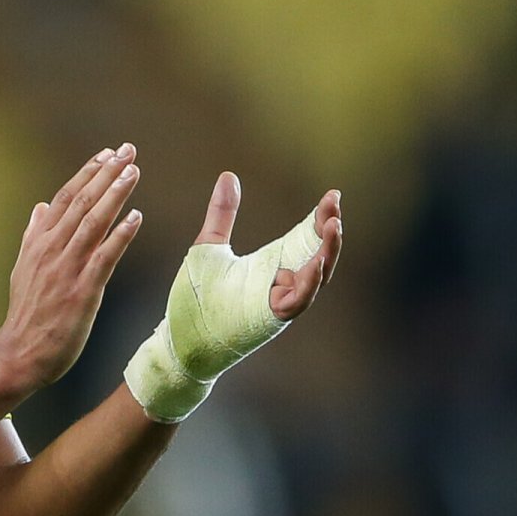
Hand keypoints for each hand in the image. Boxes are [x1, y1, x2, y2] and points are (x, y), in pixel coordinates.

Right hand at [0, 143, 143, 387]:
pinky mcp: (82, 290)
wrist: (21, 353)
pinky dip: (120, 235)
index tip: (107, 154)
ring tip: (133, 172)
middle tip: (127, 151)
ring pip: (93, 222)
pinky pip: (105, 257)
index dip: (87, 174)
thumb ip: (33, 235)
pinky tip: (136, 217)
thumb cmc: (27, 315)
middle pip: (81, 203)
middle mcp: (51, 250)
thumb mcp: (23, 268)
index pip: (65, 198)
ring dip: (115, 195)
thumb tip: (41, 207)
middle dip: (106, 174)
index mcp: (38, 243)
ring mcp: (66, 269)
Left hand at [193, 172, 343, 320]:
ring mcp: (279, 303)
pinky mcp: (271, 319)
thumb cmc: (197, 299)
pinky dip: (309, 283)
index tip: (332, 194)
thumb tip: (228, 175)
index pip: (304, 237)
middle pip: (317, 254)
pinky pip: (298, 302)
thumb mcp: (208, 246)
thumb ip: (222, 214)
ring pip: (315, 278)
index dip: (319, 217)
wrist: (181, 340)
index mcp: (271, 264)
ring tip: (335, 225)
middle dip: (330, 229)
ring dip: (327, 252)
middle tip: (335, 201)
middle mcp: (281, 283)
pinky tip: (316, 263)